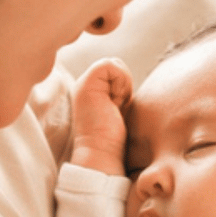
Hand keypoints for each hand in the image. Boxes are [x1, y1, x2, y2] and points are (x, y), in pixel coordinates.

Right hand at [70, 58, 132, 174]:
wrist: (102, 152)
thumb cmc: (114, 138)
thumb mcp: (120, 109)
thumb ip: (120, 93)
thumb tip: (131, 84)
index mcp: (91, 90)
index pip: (115, 71)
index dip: (124, 86)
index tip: (119, 108)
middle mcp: (84, 84)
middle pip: (116, 66)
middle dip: (125, 84)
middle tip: (118, 106)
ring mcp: (84, 83)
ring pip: (114, 64)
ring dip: (123, 85)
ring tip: (115, 105)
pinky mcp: (87, 83)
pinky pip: (110, 65)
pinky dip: (120, 82)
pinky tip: (114, 102)